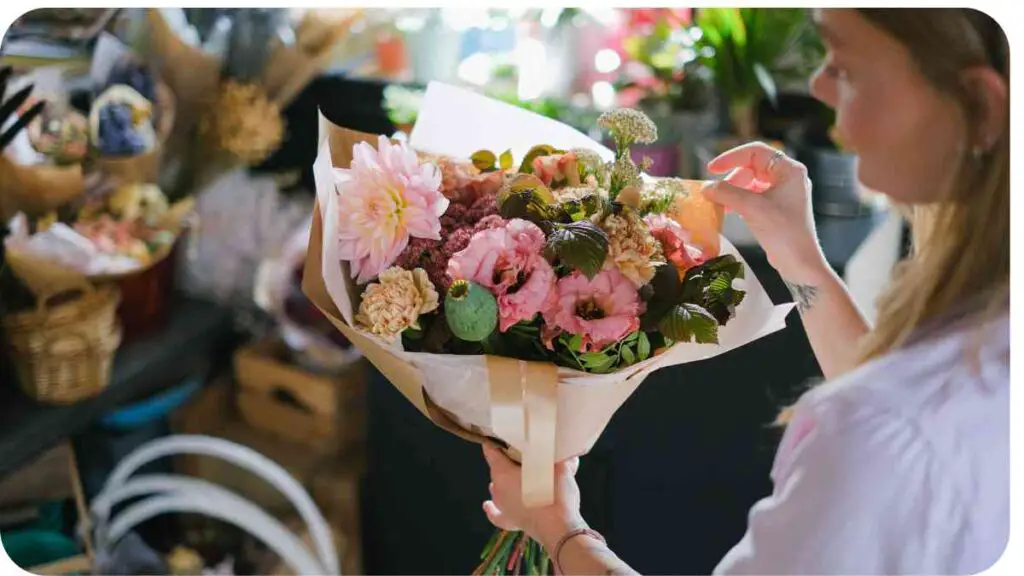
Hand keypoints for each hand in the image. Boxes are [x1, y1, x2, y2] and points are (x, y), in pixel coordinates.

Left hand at [481, 444, 584, 549]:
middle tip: (523, 452)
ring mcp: (503, 506)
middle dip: (507, 459)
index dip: (496, 439)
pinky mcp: (511, 521)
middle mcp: (498, 489)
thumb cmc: (555, 494)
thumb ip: (561, 457)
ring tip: (517, 473)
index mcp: (503, 473)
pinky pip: (497, 514)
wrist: (560, 529)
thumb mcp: (560, 468)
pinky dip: (492, 509)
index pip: (491, 450)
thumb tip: (567, 450)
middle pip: (497, 468)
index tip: (503, 432)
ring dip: (505, 480)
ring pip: (498, 488)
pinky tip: (487, 505)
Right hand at [702, 142, 830, 284]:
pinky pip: (754, 195)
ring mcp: (784, 193)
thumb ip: (727, 193)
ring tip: (720, 201)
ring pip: (751, 181)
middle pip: (752, 166)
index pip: (755, 151)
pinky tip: (729, 210)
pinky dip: (739, 200)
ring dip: (733, 189)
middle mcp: (788, 177)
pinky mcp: (778, 208)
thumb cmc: (782, 232)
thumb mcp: (752, 208)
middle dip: (731, 177)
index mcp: (789, 170)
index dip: (731, 157)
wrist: (800, 264)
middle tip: (715, 190)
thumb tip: (706, 187)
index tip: (711, 168)